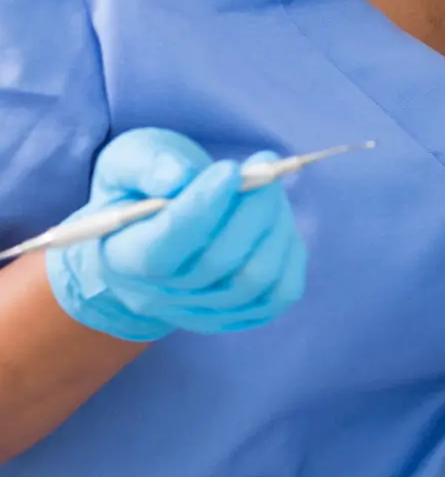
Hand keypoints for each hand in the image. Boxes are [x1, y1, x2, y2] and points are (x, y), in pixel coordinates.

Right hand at [46, 128, 307, 340]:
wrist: (154, 230)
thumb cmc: (142, 189)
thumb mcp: (130, 161)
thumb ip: (148, 165)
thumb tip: (179, 178)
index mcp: (122, 259)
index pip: (161, 251)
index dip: (201, 209)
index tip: (230, 169)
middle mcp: (159, 296)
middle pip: (216, 263)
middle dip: (250, 208)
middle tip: (265, 167)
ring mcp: (202, 312)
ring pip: (256, 278)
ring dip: (275, 224)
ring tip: (269, 188)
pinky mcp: (242, 314)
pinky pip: (282, 291)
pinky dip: (289, 249)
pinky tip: (276, 218)